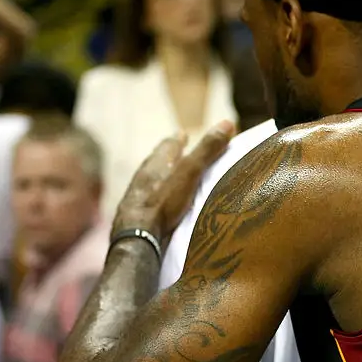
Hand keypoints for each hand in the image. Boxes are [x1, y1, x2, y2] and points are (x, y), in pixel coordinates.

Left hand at [112, 121, 234, 247]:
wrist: (136, 238)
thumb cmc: (163, 202)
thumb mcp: (190, 173)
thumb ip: (207, 150)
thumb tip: (227, 122)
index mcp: (156, 164)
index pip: (168, 146)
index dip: (177, 140)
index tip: (182, 133)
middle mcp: (143, 178)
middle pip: (156, 163)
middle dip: (167, 158)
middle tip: (175, 152)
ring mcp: (136, 199)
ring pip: (149, 183)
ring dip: (160, 179)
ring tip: (169, 179)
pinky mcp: (134, 219)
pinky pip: (147, 203)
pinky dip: (155, 199)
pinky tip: (159, 207)